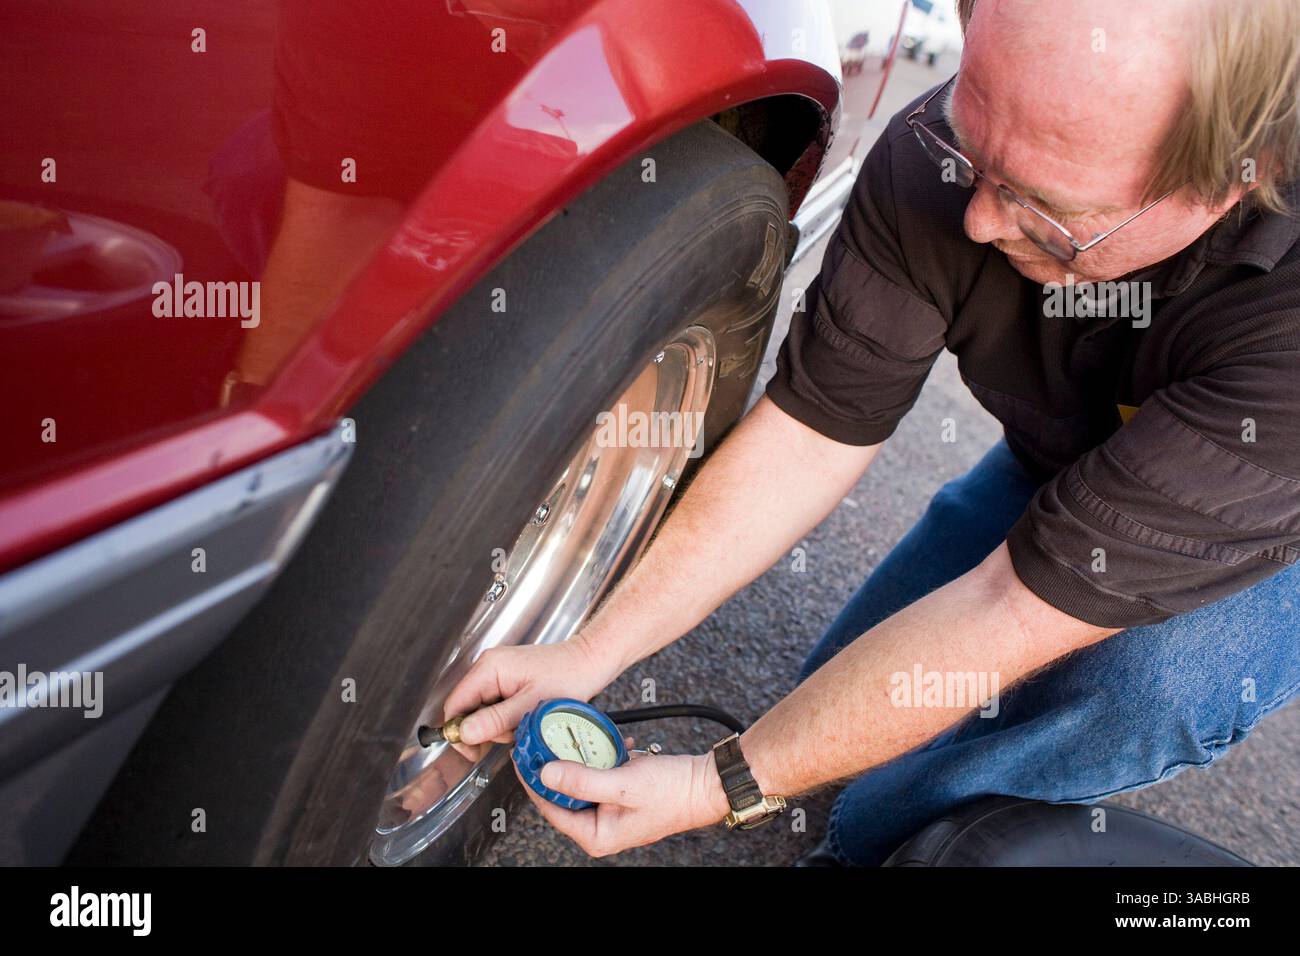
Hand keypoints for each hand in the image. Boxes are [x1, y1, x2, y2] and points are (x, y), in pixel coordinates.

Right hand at [442, 636, 615, 745]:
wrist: (589, 661)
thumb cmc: (569, 676)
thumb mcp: (531, 705)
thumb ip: (496, 720)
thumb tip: (465, 733)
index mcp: (490, 668)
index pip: (455, 704)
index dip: (459, 731)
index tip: (474, 751)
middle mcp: (489, 666)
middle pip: (467, 709)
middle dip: (485, 729)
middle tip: (511, 732)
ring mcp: (498, 673)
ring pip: (482, 711)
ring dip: (499, 726)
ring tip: (523, 722)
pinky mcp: (508, 680)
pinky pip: (496, 706)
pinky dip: (507, 718)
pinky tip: (524, 717)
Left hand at [516, 750, 729, 857]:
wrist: (706, 784)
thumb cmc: (672, 792)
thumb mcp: (622, 784)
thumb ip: (582, 780)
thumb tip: (546, 775)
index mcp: (595, 835)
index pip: (550, 807)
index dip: (534, 780)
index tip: (523, 756)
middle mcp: (600, 827)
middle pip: (563, 793)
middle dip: (556, 765)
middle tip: (543, 740)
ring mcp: (610, 811)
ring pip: (581, 780)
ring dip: (580, 758)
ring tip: (574, 737)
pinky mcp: (620, 795)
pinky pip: (600, 774)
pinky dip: (602, 757)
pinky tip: (610, 744)